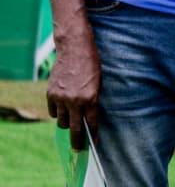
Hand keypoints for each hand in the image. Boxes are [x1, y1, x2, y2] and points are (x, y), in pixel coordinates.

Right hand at [47, 33, 100, 149]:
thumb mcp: (99, 83)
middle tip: (79, 149)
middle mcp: (74, 101)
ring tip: (71, 121)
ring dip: (66, 123)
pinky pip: (52, 112)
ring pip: (61, 121)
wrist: (75, 49)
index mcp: (90, 98)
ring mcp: (60, 98)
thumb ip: (93, 101)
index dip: (93, 135)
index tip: (94, 144)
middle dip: (77, 141)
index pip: (91, 124)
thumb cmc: (92, 65)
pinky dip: (57, 113)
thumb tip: (88, 118)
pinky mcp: (50, 94)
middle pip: (73, 129)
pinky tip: (62, 109)